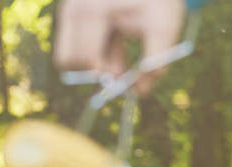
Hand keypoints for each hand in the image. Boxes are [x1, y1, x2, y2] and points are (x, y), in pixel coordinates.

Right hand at [54, 0, 185, 93]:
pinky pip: (72, 43)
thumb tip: (138, 93)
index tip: (126, 78)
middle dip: (94, 69)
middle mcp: (73, 9)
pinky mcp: (70, 11)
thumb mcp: (164, 28)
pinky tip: (113, 38)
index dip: (106, 75)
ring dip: (94, 60)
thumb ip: (154, 63)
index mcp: (93, 11)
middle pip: (68, 59)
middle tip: (118, 69)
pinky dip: (92, 49)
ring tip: (119, 50)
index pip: (85, 58)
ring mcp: (68, 8)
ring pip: (68, 54)